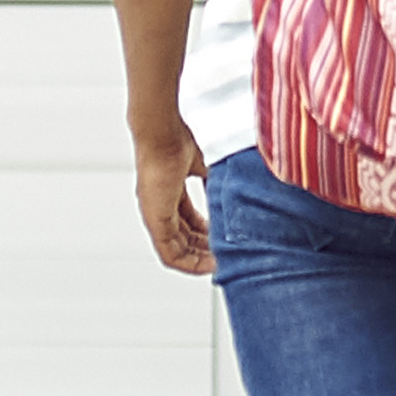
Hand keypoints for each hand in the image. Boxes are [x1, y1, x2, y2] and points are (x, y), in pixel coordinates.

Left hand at [132, 123, 211, 276]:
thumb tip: (240, 191)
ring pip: (177, 249)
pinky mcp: (154, 221)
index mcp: (170, 190)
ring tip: (219, 265)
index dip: (207, 232)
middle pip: (183, 237)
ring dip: (198, 259)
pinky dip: (189, 263)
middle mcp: (160, 205)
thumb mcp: (208, 164)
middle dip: (205, 249)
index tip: (224, 240)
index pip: (188, 220)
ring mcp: (155, 214)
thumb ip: (218, 181)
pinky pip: (169, 253)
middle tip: (225, 257)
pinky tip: (206, 265)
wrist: (163, 130)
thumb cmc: (180, 137)